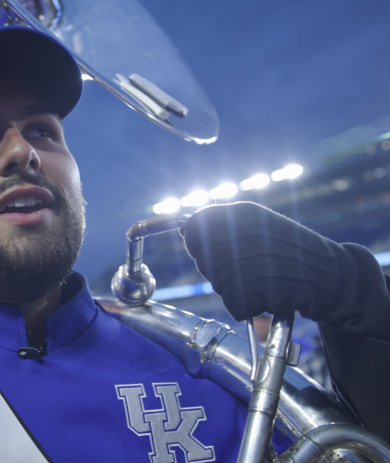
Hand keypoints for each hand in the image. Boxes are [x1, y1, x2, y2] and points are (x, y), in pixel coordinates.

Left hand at [182, 202, 389, 337]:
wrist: (334, 276)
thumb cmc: (291, 254)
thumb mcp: (259, 227)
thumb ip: (222, 227)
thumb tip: (185, 228)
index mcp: (245, 213)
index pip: (195, 226)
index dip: (196, 244)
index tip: (209, 251)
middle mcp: (248, 231)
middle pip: (204, 259)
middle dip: (217, 271)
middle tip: (245, 272)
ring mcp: (256, 258)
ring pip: (219, 284)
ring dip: (235, 291)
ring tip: (262, 282)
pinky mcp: (266, 286)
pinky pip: (235, 304)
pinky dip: (248, 307)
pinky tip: (267, 297)